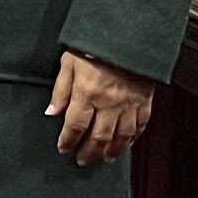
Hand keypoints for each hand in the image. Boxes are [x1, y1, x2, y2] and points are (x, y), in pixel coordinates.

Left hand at [47, 50, 153, 165]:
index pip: (75, 125)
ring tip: (105, 158)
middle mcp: (109, 104)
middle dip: (89, 152)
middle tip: (82, 160)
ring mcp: (129, 105)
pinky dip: (132, 138)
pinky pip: (139, 126)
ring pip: (121, 136)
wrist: (129, 37)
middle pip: (98, 136)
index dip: (68, 140)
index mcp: (87, 94)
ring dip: (112, 150)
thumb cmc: (96, 47)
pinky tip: (126, 143)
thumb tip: (52, 112)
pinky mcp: (145, 102)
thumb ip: (60, 90)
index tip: (64, 148)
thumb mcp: (69, 64)